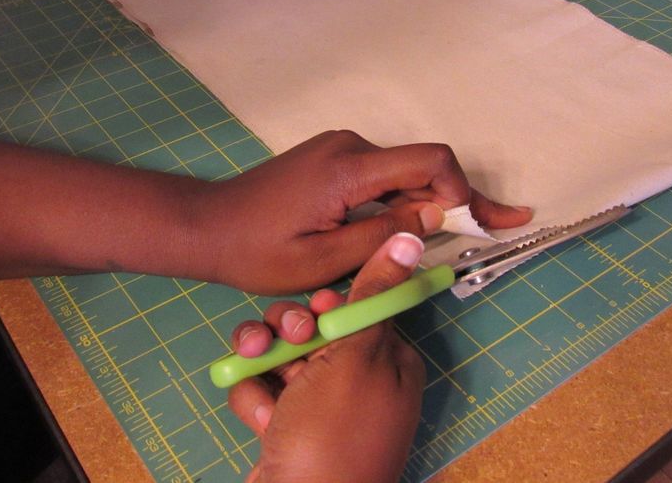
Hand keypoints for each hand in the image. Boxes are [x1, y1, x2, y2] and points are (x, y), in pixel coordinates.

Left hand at [195, 130, 530, 293]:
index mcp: (349, 169)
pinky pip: (383, 177)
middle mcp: (350, 147)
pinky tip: (424, 222)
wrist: (205, 227)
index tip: (477, 222)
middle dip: (463, 200)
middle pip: (423, 167)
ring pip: (405, 173)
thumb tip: (436, 215)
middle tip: (505, 225)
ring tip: (472, 230)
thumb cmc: (257, 251)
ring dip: (435, 202)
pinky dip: (407, 200)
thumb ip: (383, 235)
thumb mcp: (323, 259)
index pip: (428, 160)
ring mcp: (341, 150)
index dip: (462, 189)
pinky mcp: (334, 160)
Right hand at [228, 231, 428, 482]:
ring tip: (259, 374)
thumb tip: (413, 239)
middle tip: (283, 344)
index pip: (357, 306)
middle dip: (288, 332)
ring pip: (282, 355)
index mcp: (388, 359)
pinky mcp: (288, 426)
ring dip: (265, 364)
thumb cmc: (334, 432)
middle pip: (314, 326)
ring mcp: (321, 406)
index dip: (329, 304)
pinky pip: (266, 390)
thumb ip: (374, 294)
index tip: (314, 308)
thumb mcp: (357, 354)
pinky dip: (258, 401)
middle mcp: (358, 380)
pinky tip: (263, 422)